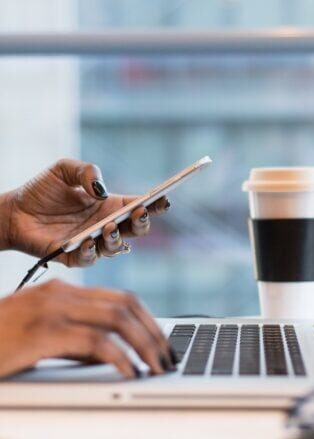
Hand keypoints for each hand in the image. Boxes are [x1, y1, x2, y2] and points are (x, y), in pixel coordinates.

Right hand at [0, 279, 176, 378]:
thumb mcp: (43, 335)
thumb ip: (78, 339)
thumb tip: (114, 354)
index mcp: (64, 291)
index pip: (121, 297)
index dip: (148, 319)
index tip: (162, 341)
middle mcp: (61, 294)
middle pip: (126, 305)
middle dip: (153, 332)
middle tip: (167, 357)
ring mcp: (51, 310)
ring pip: (117, 319)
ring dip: (144, 344)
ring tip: (157, 367)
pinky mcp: (42, 332)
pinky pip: (95, 342)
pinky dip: (119, 357)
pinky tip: (129, 372)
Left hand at [5, 158, 169, 266]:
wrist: (13, 211)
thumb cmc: (42, 190)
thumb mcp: (64, 169)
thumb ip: (86, 171)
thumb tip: (102, 191)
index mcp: (110, 206)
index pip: (139, 206)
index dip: (155, 204)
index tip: (164, 199)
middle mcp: (106, 225)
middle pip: (136, 230)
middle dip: (143, 223)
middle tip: (139, 213)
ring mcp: (92, 242)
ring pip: (117, 247)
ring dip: (117, 238)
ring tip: (109, 227)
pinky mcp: (74, 256)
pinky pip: (90, 259)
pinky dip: (92, 252)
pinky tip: (88, 241)